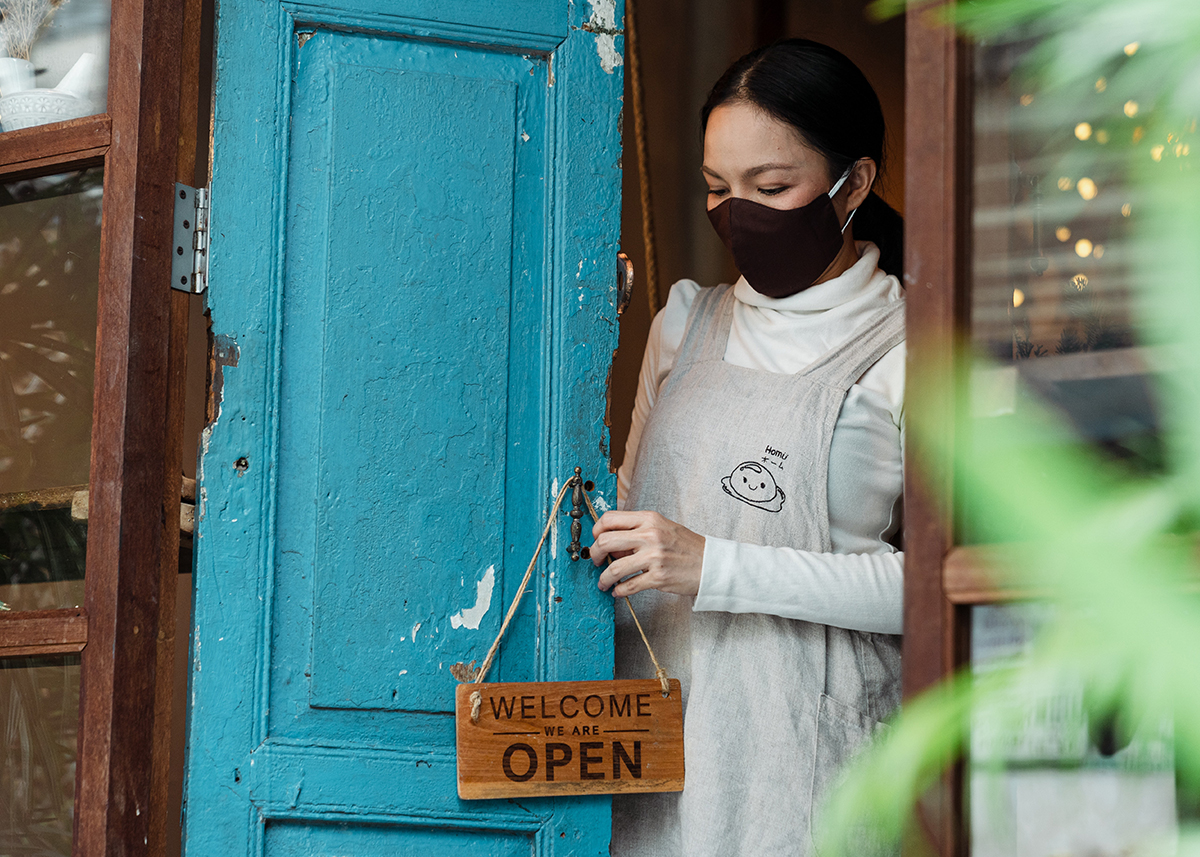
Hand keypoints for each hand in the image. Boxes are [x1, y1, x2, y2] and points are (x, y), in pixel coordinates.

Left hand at [590, 510, 704, 597]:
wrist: (711, 563)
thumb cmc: (686, 546)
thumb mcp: (661, 528)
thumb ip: (636, 532)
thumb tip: (610, 543)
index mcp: (649, 519)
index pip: (610, 519)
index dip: (596, 531)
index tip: (595, 540)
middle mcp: (650, 535)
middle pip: (605, 541)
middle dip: (593, 554)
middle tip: (595, 561)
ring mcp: (654, 557)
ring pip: (614, 568)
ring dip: (604, 578)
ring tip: (604, 582)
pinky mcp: (658, 578)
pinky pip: (629, 586)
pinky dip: (619, 591)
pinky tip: (618, 591)